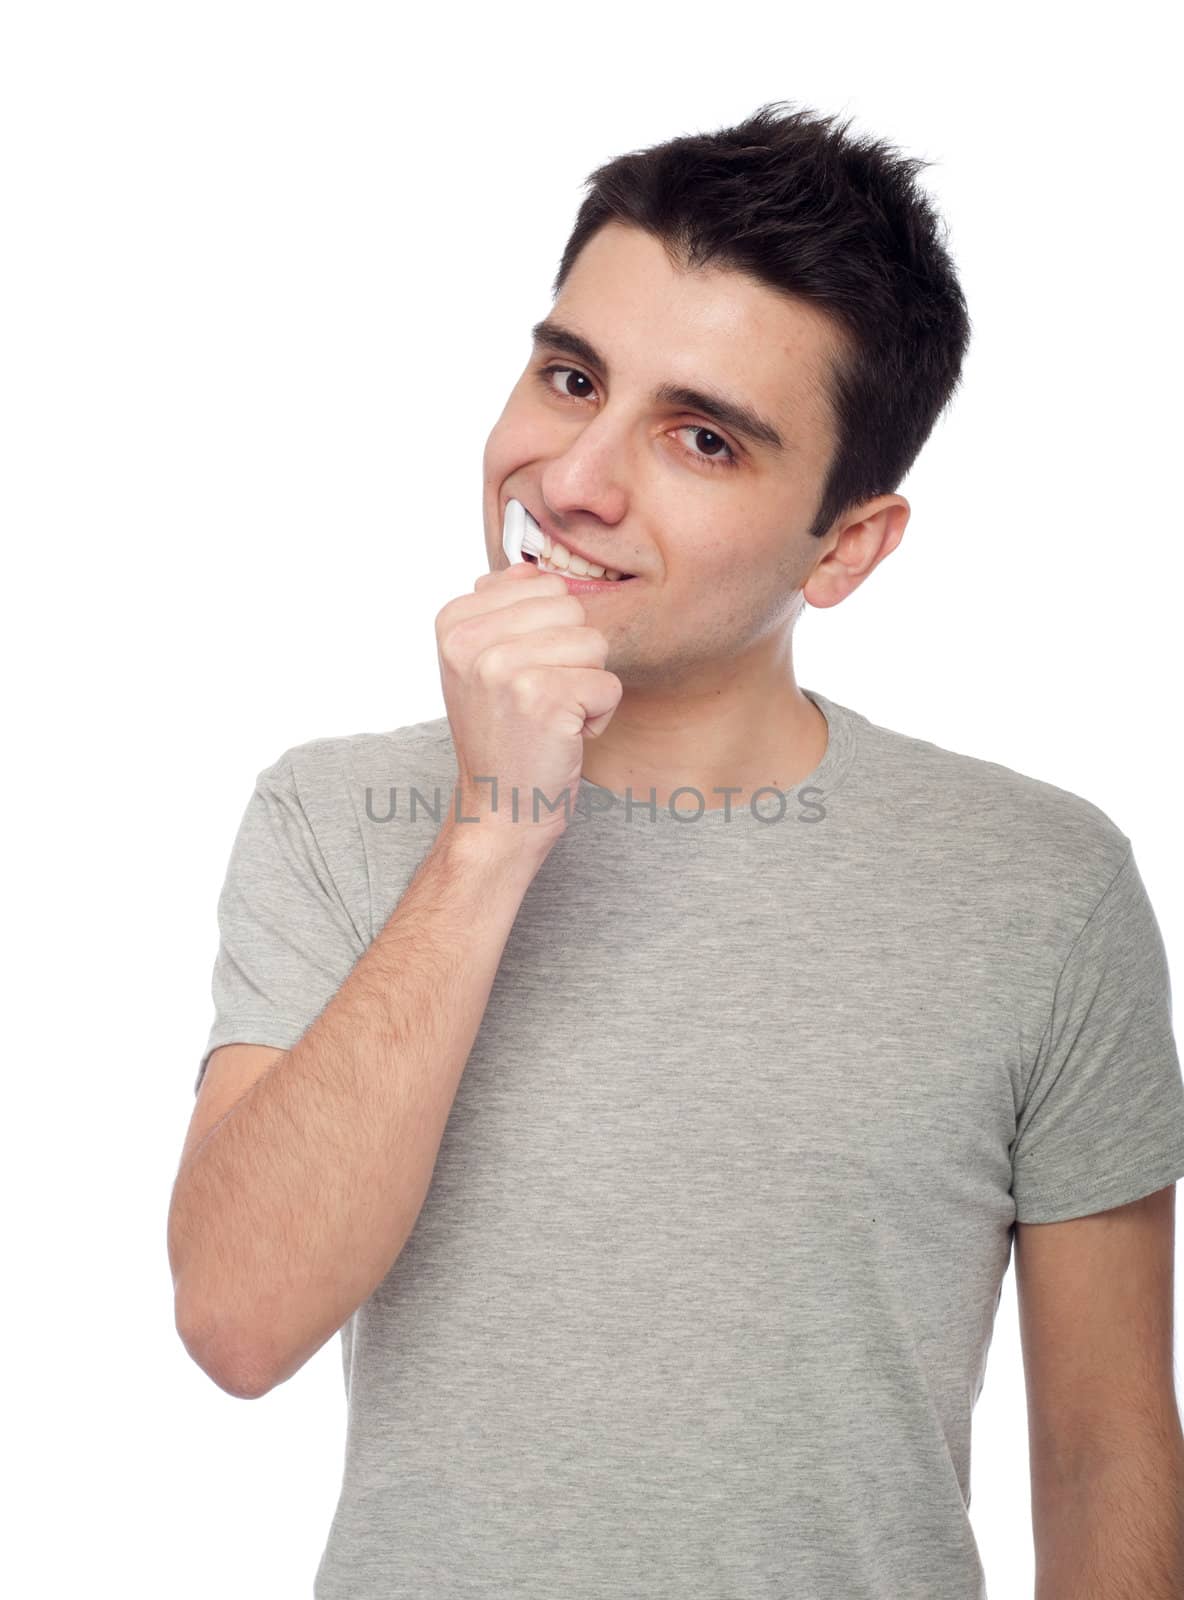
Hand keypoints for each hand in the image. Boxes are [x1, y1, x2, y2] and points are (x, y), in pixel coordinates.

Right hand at [434, 562, 623, 848]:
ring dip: (587, 687)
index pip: (544, 585)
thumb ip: (503, 609)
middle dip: (573, 657)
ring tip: (551, 717)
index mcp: (452, 621)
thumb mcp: (482, 663)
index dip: (549, 633)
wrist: (499, 809)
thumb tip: (535, 568)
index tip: (519, 676)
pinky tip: (563, 737)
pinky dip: (599, 717)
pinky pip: (608, 684)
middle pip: (573, 609)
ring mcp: (502, 669)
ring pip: (594, 644)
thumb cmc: (503, 737)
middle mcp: (470, 641)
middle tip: (539, 700)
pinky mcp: (542, 700)